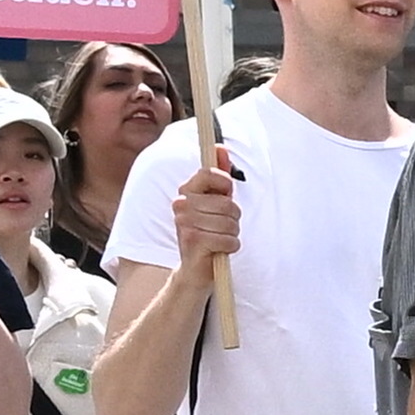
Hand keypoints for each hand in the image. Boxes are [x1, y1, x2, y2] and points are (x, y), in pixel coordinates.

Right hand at [155, 140, 241, 271]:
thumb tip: (220, 147)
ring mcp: (184, 223)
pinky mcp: (192, 241)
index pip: (210, 174)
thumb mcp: (216, 201)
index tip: (225, 194)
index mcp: (186, 191)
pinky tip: (218, 250)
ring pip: (230, 222)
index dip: (225, 185)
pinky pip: (229, 240)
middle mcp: (181, 205)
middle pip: (228, 203)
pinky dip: (230, 246)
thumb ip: (219, 175)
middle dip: (234, 218)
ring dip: (232, 234)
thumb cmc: (210, 231)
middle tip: (222, 227)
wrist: (196, 267)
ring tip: (220, 238)